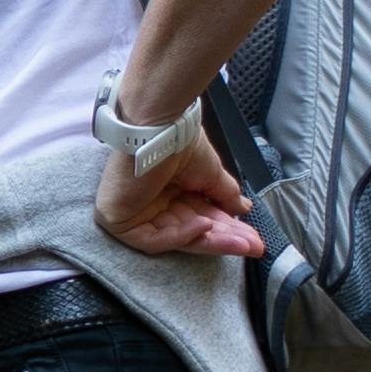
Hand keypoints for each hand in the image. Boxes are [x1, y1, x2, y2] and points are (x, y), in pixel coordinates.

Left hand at [90, 118, 265, 263]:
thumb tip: (243, 208)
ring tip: (241, 241)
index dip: (226, 229)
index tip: (252, 239)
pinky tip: (204, 225)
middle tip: (252, 246)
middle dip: (222, 239)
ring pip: (175, 238)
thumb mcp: (211, 172)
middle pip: (189, 230)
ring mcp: (134, 212)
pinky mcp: (118, 220)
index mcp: (170, 189)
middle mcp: (152, 201)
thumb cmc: (181, 141)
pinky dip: (181, 235)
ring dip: (210, 241)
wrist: (159, 125)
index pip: (198, 217)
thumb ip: (225, 194)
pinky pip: (153, 240)